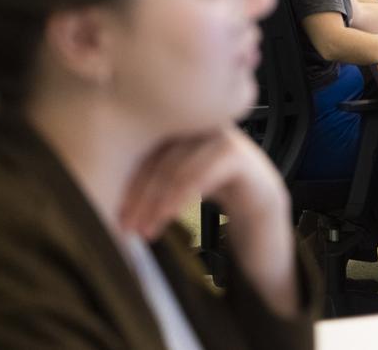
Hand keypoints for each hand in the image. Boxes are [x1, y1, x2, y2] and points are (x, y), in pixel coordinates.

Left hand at [119, 126, 297, 315]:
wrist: (271, 246)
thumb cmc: (221, 225)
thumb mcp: (184, 195)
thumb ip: (159, 181)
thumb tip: (106, 188)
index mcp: (196, 134)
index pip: (152, 141)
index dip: (127, 173)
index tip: (106, 206)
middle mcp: (215, 131)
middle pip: (163, 148)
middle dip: (138, 189)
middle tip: (124, 223)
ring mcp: (235, 145)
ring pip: (182, 159)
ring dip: (156, 197)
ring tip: (144, 229)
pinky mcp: (249, 165)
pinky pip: (209, 168)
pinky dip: (182, 193)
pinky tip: (168, 216)